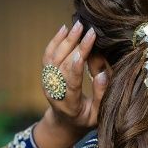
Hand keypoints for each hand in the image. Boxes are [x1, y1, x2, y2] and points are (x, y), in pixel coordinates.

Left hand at [33, 21, 107, 147]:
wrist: (64, 122)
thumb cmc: (86, 119)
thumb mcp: (98, 114)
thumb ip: (100, 95)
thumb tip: (101, 74)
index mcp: (68, 104)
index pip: (71, 79)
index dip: (78, 62)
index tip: (87, 46)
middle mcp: (54, 92)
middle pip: (61, 64)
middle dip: (74, 45)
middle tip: (86, 29)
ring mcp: (47, 82)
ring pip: (53, 57)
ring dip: (65, 40)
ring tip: (77, 25)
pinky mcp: (46, 75)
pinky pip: (48, 56)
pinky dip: (55, 41)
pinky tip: (64, 29)